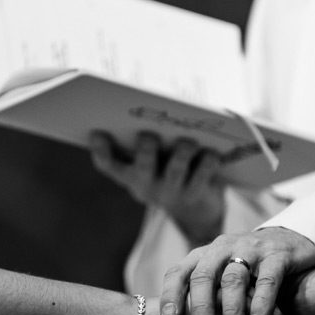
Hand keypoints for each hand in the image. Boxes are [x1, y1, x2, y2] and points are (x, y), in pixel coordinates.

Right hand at [89, 131, 223, 244]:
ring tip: (188, 141)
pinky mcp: (196, 194)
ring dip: (182, 152)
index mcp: (130, 174)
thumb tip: (153, 104)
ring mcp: (171, 192)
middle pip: (142, 168)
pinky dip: (210, 161)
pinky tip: (217, 151)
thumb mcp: (154, 157)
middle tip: (149, 134)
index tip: (97, 133)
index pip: (108, 165)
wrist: (196, 210)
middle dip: (146, 150)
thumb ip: (146, 137)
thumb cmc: (169, 168)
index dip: (101, 151)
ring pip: (176, 170)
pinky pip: (204, 175)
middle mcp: (146, 185)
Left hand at [160, 227, 314, 314]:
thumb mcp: (220, 278)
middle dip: (201, 308)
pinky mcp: (277, 255)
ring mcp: (250, 249)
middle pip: (203, 276)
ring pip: (234, 279)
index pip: (179, 272)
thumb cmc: (248, 271)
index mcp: (204, 255)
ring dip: (232, 311)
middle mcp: (223, 248)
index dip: (171, 293)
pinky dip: (261, 302)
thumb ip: (202, 297)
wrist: (291, 243)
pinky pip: (267, 279)